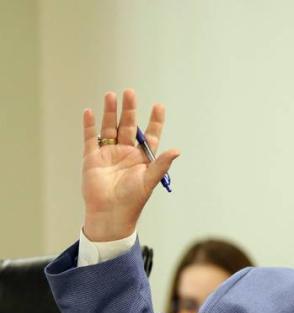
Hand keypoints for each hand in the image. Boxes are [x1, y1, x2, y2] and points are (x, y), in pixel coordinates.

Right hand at [82, 89, 179, 241]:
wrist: (110, 214)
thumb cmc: (133, 200)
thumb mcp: (149, 180)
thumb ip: (161, 164)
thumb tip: (177, 150)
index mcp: (142, 158)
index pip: (150, 135)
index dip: (155, 121)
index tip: (159, 106)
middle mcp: (126, 153)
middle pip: (128, 126)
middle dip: (129, 110)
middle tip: (130, 92)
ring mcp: (109, 153)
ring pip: (109, 127)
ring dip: (110, 112)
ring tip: (111, 95)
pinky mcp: (92, 158)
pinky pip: (90, 138)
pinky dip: (90, 125)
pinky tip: (90, 111)